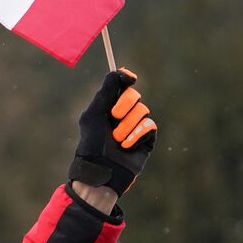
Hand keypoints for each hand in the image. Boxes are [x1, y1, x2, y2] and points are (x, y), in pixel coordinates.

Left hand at [69, 67, 157, 199]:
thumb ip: (107, 89)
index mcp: (107, 106)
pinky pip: (150, 125)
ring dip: (128, 124)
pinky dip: (138, 134)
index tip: (129, 78)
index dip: (125, 78)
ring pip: (143, 110)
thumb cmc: (92, 143)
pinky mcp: (146, 139)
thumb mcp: (95, 113)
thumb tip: (125, 71)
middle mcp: (122, 114)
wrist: (101, 171)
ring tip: (117, 139)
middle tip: (113, 116)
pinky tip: (127, 146)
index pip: (120, 85)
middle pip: (134, 94)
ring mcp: (134, 126)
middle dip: (125, 104)